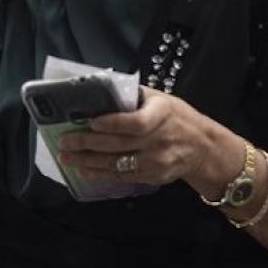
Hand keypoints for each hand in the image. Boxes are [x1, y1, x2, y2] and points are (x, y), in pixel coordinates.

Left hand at [57, 90, 235, 191]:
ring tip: (67, 157)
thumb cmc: (177, 118)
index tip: (92, 122)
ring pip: (117, 163)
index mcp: (162, 114)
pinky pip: (123, 176)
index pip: (136, 122)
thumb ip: (134, 96)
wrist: (203, 147)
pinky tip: (85, 169)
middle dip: (88, 143)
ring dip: (89, 161)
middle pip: (119, 144)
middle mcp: (159, 139)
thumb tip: (100, 90)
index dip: (113, 123)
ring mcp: (156, 161)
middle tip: (65, 142)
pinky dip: (102, 173)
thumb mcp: (161, 99)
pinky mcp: (153, 176)